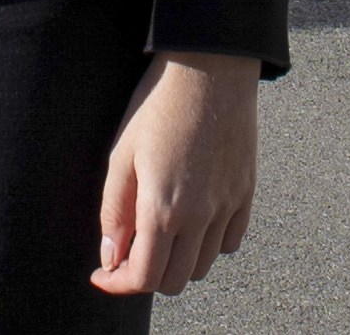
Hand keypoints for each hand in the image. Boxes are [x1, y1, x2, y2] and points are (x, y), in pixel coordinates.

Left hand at [94, 50, 258, 297]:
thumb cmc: (159, 103)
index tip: (103, 274)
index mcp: (163, 208)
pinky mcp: (246, 191)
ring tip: (160, 233)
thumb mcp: (122, 155)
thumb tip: (111, 256)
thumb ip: (114, 213)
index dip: (118, 284)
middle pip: (175, 280)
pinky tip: (193, 220)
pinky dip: (210, 244)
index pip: (143, 277)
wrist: (210, 65)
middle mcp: (201, 215)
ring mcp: (228, 204)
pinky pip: (230, 241)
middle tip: (129, 252)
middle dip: (146, 275)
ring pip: (204, 266)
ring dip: (178, 261)